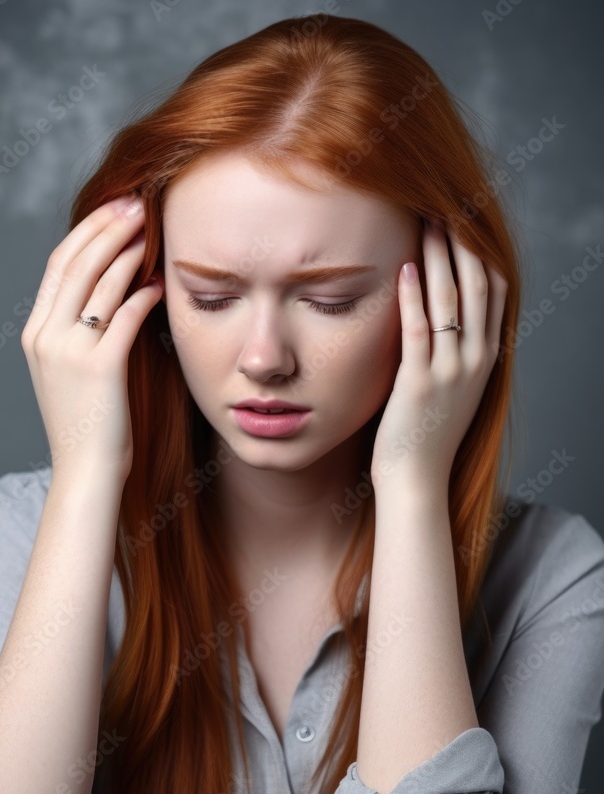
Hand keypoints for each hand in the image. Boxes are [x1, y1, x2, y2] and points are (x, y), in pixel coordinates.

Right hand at [20, 195, 164, 485]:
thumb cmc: (88, 426)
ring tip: (152, 231)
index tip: (114, 210)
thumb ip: (81, 333)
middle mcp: (46, 336)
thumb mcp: (70, 372)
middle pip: (77, 263)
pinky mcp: (100, 368)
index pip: (58, 266)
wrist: (85, 473)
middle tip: (137, 204)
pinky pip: (126, 318)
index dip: (87, 232)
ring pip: (100, 283)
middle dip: (108, 227)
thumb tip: (115, 294)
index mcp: (36, 333)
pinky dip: (145, 295)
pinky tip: (161, 284)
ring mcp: (69, 351)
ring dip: (128, 252)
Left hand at [370, 220, 507, 496]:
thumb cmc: (426, 434)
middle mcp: (474, 360)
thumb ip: (452, 352)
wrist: (417, 480)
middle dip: (462, 244)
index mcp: (485, 358)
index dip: (481, 253)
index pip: (494, 293)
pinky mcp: (419, 383)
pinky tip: (406, 268)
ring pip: (450, 302)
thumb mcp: (452, 387)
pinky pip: (419, 331)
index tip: (466, 222)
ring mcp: (450, 372)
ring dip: (438, 258)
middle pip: (476, 287)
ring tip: (425, 223)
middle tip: (446, 206)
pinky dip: (413, 298)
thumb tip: (441, 316)